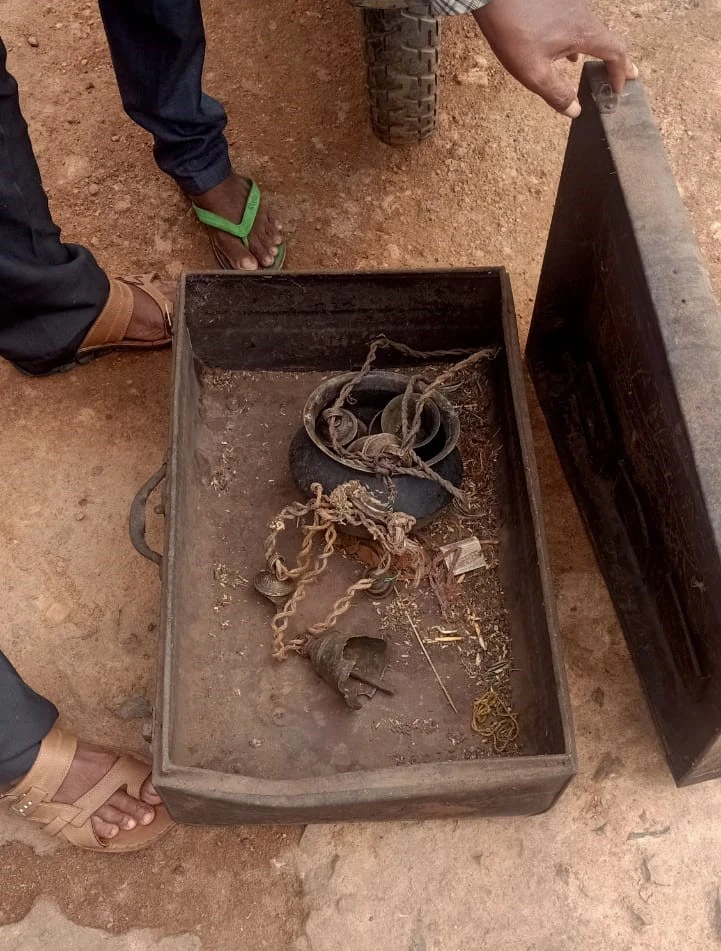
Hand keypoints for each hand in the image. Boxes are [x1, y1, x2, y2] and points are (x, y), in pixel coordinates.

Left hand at [473, 0, 636, 116]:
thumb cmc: (514, 31)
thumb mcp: (534, 72)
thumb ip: (557, 93)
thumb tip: (574, 110)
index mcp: (584, 33)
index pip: (616, 52)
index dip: (620, 73)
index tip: (618, 89)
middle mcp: (583, 15)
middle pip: (608, 39)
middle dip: (616, 60)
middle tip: (624, 74)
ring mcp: (571, 6)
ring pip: (592, 30)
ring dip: (597, 49)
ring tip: (595, 65)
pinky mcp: (557, 3)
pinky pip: (576, 23)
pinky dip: (580, 40)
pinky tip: (565, 51)